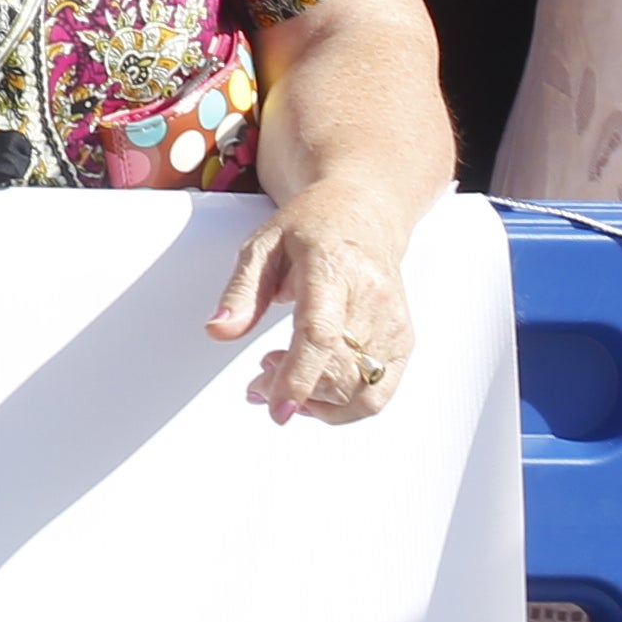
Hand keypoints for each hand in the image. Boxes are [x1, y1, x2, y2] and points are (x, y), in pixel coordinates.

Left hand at [210, 183, 420, 425]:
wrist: (361, 213)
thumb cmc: (310, 227)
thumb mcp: (261, 244)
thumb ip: (241, 291)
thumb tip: (219, 330)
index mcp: (333, 269)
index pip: (321, 334)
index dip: (298, 376)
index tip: (276, 408)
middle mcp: (372, 298)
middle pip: (341, 370)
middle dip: (295, 392)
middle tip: (257, 384)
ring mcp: (393, 322)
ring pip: (363, 391)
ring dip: (319, 404)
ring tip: (283, 379)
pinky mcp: (402, 340)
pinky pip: (379, 392)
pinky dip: (344, 404)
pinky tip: (315, 388)